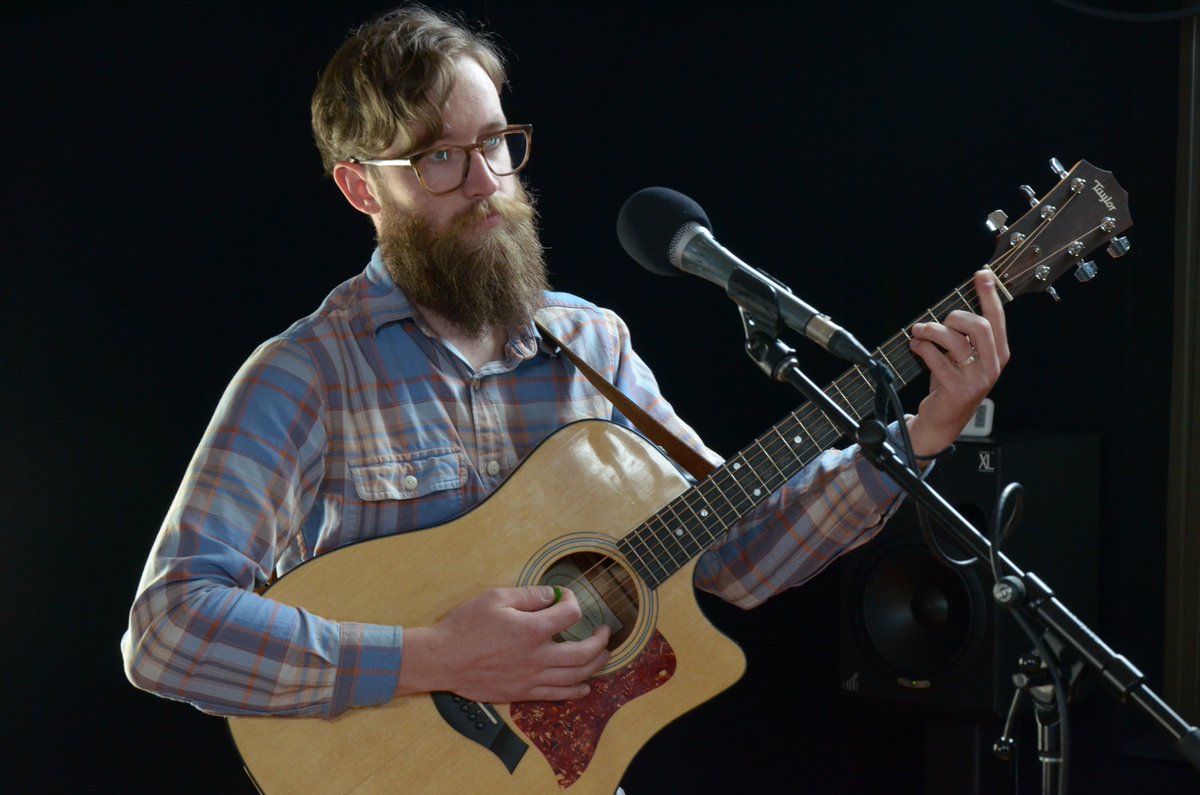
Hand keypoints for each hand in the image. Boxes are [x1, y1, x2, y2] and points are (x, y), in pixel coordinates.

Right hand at [397, 585, 610, 701]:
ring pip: (576, 677)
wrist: (443, 659)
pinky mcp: (523, 693)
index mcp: (532, 630)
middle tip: (605, 631)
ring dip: (596, 665)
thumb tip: (552, 595)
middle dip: (601, 640)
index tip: (566, 598)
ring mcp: (531, 678)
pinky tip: (584, 685)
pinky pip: (557, 695)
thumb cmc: (465, 626)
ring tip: (603, 655)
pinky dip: (576, 690)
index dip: (573, 602)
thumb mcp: (496, 597)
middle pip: (585, 653)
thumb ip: (529, 595)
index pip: (570, 615)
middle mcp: (537, 657)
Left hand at [905, 270, 1009, 456]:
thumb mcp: (964, 359)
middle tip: (939, 322)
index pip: (997, 319)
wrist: (943, 420)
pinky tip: (915, 346)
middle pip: (978, 326)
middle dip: (954, 318)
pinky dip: (922, 347)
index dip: (989, 295)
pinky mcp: (956, 389)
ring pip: (954, 341)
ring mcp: (976, 379)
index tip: (982, 275)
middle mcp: (991, 365)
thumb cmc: (951, 384)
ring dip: (931, 330)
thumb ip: (964, 337)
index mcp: (998, 354)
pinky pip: (937, 358)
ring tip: (918, 332)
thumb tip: (953, 309)